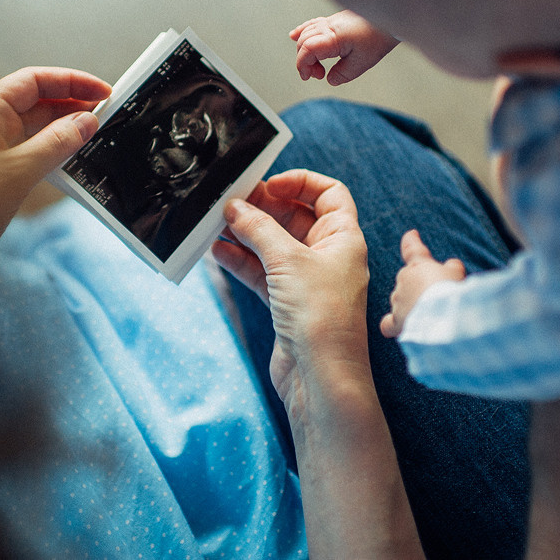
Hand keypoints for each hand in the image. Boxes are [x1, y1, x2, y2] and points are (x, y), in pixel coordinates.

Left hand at [0, 67, 110, 285]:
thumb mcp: (19, 172)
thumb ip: (56, 143)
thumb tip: (87, 121)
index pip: (33, 81)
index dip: (70, 81)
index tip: (102, 92)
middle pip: (35, 101)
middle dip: (71, 103)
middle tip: (106, 113)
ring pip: (34, 126)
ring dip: (64, 127)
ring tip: (95, 133)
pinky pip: (30, 149)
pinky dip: (53, 149)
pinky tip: (73, 156)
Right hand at [212, 169, 369, 404]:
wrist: (320, 376)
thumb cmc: (320, 315)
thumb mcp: (288, 261)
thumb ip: (259, 229)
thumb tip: (236, 207)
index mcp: (343, 238)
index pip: (329, 193)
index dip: (300, 182)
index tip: (268, 183)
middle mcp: (328, 255)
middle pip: (294, 217)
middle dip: (262, 208)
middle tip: (230, 202)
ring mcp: (306, 280)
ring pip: (273, 245)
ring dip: (246, 233)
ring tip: (216, 224)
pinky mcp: (286, 302)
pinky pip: (261, 272)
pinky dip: (241, 261)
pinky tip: (217, 253)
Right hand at [290, 10, 399, 84]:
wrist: (391, 16)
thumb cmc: (379, 36)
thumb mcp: (362, 63)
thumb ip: (343, 74)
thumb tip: (331, 79)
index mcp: (333, 37)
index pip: (306, 51)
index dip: (302, 66)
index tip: (308, 77)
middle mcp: (328, 26)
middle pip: (303, 43)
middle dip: (305, 61)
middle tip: (319, 74)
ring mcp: (331, 21)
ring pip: (306, 34)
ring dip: (305, 50)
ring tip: (315, 64)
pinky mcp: (336, 20)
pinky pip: (313, 25)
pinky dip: (302, 32)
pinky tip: (296, 35)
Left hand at [379, 230, 465, 337]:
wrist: (442, 315)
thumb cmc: (451, 291)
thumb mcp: (457, 273)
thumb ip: (452, 267)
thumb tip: (450, 264)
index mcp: (418, 265)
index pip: (412, 248)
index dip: (411, 241)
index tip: (411, 234)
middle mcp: (403, 280)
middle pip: (408, 280)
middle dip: (418, 287)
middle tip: (438, 297)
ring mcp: (398, 300)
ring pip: (400, 301)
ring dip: (411, 306)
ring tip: (431, 316)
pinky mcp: (397, 320)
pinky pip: (388, 323)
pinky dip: (393, 325)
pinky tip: (398, 328)